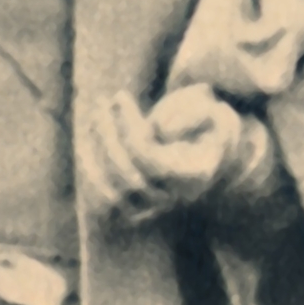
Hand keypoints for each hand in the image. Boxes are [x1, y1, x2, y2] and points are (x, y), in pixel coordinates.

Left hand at [76, 83, 249, 227]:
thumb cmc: (209, 125)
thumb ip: (194, 115)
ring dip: (95, 150)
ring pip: (112, 189)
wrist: (208, 151)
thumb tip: (160, 130)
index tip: (120, 96)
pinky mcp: (134, 208)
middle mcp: (172, 198)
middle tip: (102, 102)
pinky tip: (89, 134)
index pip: (149, 159)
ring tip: (95, 114)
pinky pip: (103, 196)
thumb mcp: (213, 112)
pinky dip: (91, 166)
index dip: (129, 128)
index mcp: (193, 177)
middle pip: (128, 175)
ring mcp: (153, 208)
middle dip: (109, 136)